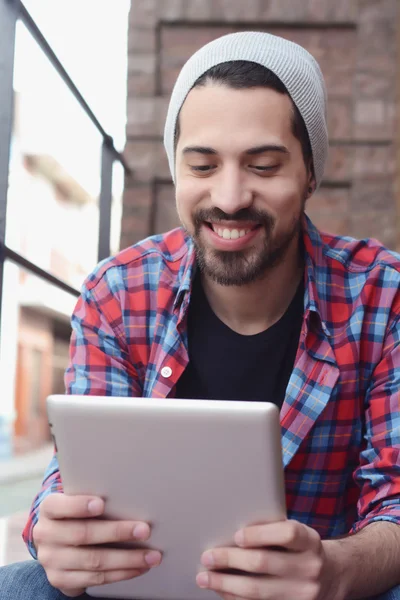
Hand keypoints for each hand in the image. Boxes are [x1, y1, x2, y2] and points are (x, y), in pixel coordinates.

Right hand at [33, 493, 161, 596]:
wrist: (58, 544)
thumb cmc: (77, 514)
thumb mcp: (77, 502)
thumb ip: (94, 498)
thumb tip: (132, 496)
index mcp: (49, 509)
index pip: (58, 505)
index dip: (79, 505)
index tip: (102, 503)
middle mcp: (45, 534)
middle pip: (83, 534)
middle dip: (117, 532)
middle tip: (144, 530)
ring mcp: (51, 559)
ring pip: (93, 560)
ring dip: (127, 559)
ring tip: (151, 555)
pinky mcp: (60, 579)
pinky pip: (95, 579)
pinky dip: (121, 573)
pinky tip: (139, 567)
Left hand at [196, 520, 336, 599]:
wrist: (331, 576)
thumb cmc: (302, 548)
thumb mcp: (297, 533)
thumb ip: (273, 530)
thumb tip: (232, 532)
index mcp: (310, 541)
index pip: (287, 534)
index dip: (260, 534)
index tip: (237, 535)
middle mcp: (309, 567)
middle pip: (264, 563)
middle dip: (230, 559)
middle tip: (208, 557)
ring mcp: (303, 593)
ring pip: (257, 591)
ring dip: (225, 584)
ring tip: (205, 577)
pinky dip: (235, 598)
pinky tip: (223, 591)